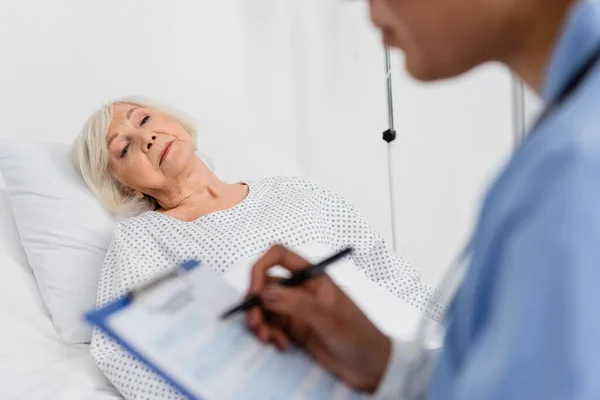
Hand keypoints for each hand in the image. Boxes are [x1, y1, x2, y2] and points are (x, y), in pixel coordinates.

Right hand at [245, 245, 391, 392]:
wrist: (371, 367)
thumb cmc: (359, 336)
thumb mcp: (328, 319)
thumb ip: (296, 304)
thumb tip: (264, 292)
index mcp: (313, 276)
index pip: (279, 256)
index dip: (261, 268)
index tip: (254, 291)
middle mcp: (302, 289)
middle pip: (266, 284)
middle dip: (255, 302)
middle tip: (254, 323)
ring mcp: (297, 310)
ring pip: (265, 307)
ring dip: (260, 321)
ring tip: (266, 338)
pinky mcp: (295, 329)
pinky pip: (272, 325)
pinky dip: (269, 334)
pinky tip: (281, 345)